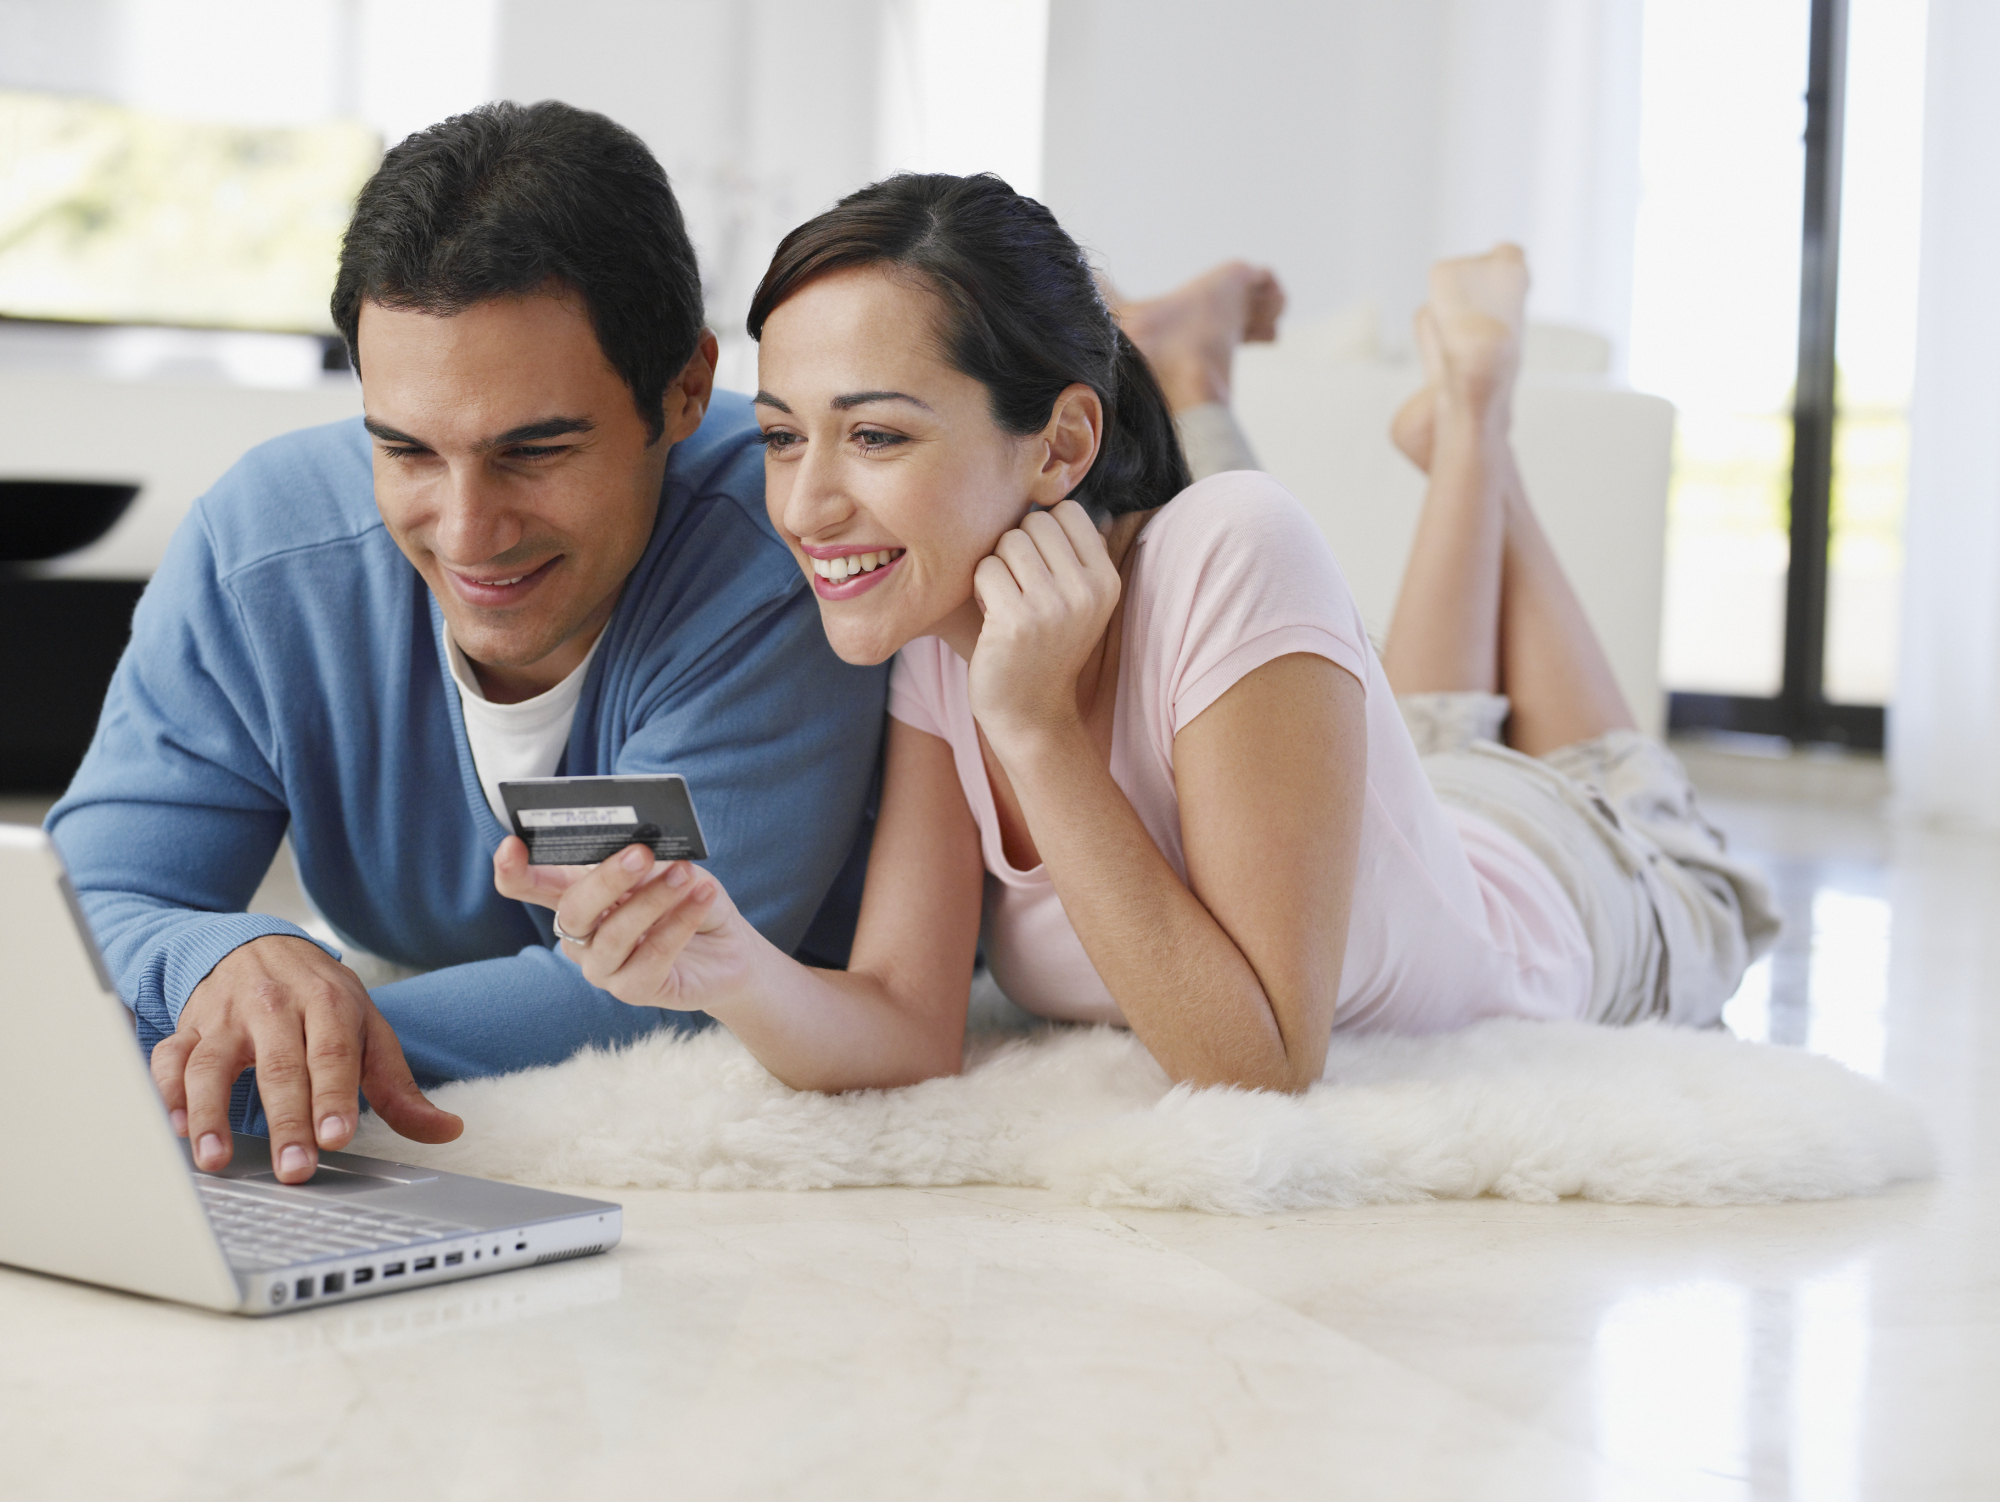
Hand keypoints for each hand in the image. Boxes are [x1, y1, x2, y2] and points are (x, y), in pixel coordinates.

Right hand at [150, 935, 462, 1183]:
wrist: (260, 944)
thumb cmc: (320, 999)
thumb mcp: (369, 1030)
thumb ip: (399, 1087)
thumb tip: (447, 1130)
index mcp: (328, 1006)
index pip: (334, 1054)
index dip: (335, 1096)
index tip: (336, 1137)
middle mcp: (275, 1008)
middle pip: (279, 1067)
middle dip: (287, 1120)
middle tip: (293, 1167)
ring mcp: (226, 1018)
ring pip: (212, 1064)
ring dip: (211, 1113)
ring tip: (215, 1158)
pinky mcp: (188, 1028)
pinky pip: (168, 1059)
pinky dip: (167, 1092)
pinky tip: (178, 1127)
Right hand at [493, 839, 753, 1014]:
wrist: (730, 950)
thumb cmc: (688, 899)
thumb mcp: (670, 868)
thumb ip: (645, 862)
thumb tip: (633, 850)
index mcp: (578, 896)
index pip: (528, 885)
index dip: (513, 870)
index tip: (511, 845)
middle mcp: (581, 935)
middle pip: (573, 909)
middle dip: (606, 879)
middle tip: (641, 853)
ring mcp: (603, 967)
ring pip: (614, 934)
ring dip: (652, 900)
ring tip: (686, 874)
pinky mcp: (634, 989)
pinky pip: (650, 957)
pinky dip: (678, 924)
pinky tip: (701, 898)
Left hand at [966, 500, 1121, 749]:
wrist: (1030, 714)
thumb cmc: (1044, 647)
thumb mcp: (1078, 599)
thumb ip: (1072, 551)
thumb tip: (1053, 489)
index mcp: (1107, 580)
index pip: (1066, 512)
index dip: (1041, 533)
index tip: (1038, 569)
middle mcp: (1087, 591)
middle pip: (1034, 522)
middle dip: (1016, 548)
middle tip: (1019, 589)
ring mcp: (1054, 607)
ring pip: (1007, 542)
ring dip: (996, 568)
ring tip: (1006, 603)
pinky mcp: (1017, 622)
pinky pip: (985, 569)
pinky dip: (981, 588)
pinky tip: (992, 618)